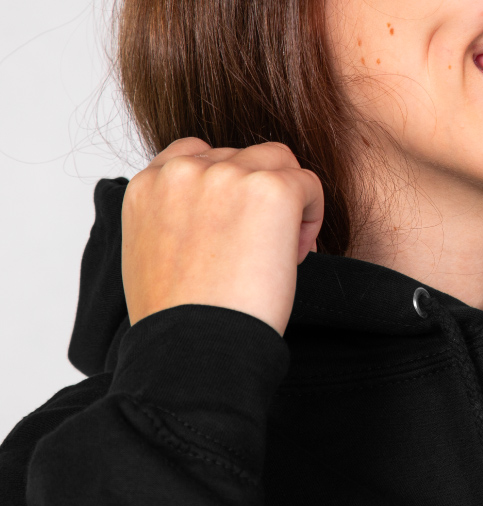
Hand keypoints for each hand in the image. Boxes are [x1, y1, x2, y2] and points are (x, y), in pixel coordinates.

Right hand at [121, 138, 323, 335]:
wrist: (194, 350)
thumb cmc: (176, 320)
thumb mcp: (148, 254)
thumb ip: (171, 216)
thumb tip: (211, 212)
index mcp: (147, 185)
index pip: (195, 155)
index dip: (224, 188)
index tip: (231, 225)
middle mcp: (184, 171)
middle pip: (241, 156)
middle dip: (255, 196)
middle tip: (257, 247)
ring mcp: (228, 175)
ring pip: (278, 161)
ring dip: (286, 197)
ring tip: (280, 248)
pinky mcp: (271, 189)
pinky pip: (309, 184)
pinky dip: (311, 216)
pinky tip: (296, 255)